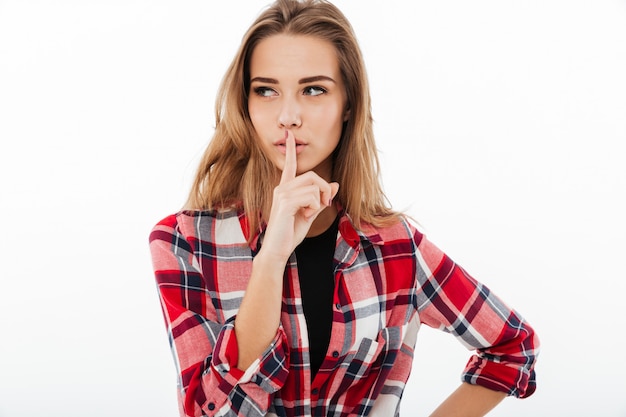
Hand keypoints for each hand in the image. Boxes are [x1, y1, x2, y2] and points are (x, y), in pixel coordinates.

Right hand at [259, 130, 338, 262]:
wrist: (277, 250)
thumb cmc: (290, 233)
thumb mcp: (309, 214)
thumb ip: (320, 199)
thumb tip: (334, 184)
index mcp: (285, 189)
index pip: (288, 165)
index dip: (289, 150)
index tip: (289, 135)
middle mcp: (281, 188)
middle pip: (311, 175)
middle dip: (324, 189)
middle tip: (325, 204)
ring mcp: (282, 194)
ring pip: (313, 185)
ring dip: (319, 201)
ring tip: (311, 213)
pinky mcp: (285, 203)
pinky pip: (310, 196)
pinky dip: (314, 207)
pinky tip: (306, 216)